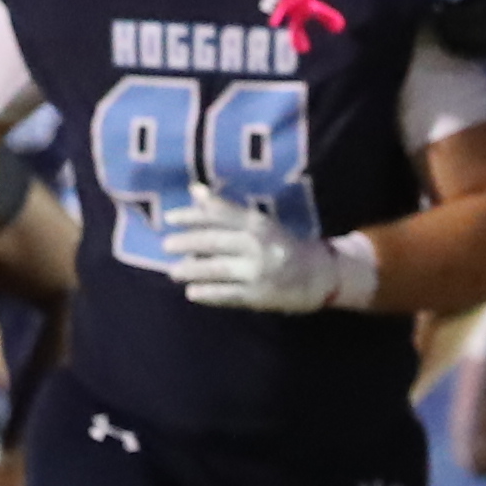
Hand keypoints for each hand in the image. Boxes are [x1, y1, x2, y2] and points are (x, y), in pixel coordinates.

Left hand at [158, 192, 367, 313]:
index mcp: (257, 223)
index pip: (219, 214)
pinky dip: (207, 294)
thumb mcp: (258, 223)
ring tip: (174, 272)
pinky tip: (192, 293)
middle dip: (186, 242)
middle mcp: (257, 244)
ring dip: (191, 270)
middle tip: (166, 245)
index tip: (170, 218)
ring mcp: (258, 270)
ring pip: (216, 268)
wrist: (318, 276)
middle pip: (213, 241)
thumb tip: (195, 189)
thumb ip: (225, 209)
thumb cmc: (280, 245)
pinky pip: (227, 294)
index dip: (192, 215)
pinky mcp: (259, 295)